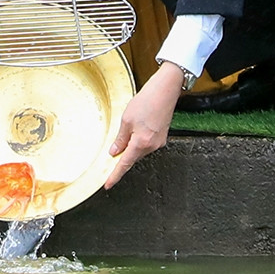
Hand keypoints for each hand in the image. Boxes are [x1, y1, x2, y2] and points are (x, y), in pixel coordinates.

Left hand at [104, 66, 183, 189]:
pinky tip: (137, 127)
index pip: (125, 164)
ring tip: (129, 127)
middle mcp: (152, 145)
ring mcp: (159, 141)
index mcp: (142, 143)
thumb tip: (115, 151)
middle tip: (112, 149)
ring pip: (139, 150)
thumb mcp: (127, 119)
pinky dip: (138, 140)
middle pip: (133, 157)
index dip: (115, 175)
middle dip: (122, 155)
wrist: (166, 90)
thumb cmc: (148, 101)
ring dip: (131, 145)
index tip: (108, 184)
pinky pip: (146, 144)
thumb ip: (120, 138)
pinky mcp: (162, 136)